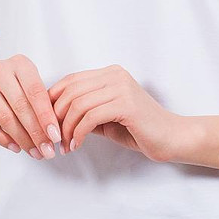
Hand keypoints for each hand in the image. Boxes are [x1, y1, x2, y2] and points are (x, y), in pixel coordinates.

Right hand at [0, 54, 62, 158]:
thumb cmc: (10, 91)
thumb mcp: (26, 89)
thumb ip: (40, 104)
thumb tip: (54, 133)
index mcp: (19, 63)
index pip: (36, 92)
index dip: (47, 116)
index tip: (55, 136)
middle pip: (21, 106)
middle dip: (36, 132)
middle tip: (46, 150)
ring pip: (5, 117)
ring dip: (22, 139)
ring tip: (33, 152)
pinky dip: (3, 139)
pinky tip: (15, 147)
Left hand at [47, 64, 185, 161]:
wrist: (171, 138)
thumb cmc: (138, 129)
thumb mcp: (105, 117)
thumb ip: (84, 112)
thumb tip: (53, 116)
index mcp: (110, 74)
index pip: (70, 80)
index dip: (53, 101)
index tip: (46, 122)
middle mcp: (115, 75)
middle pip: (71, 91)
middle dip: (56, 117)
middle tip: (52, 138)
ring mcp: (121, 88)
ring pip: (78, 104)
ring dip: (66, 128)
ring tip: (65, 145)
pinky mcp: (126, 104)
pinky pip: (90, 117)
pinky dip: (78, 133)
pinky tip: (77, 145)